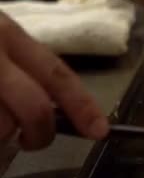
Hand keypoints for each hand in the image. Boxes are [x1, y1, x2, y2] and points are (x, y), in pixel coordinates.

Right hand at [0, 13, 107, 149]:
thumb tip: (43, 110)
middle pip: (35, 108)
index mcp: (8, 35)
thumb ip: (16, 66)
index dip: (83, 105)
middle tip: (31, 142)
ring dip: (0, 138)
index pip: (57, 73)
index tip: (100, 131)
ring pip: (2, 127)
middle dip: (40, 135)